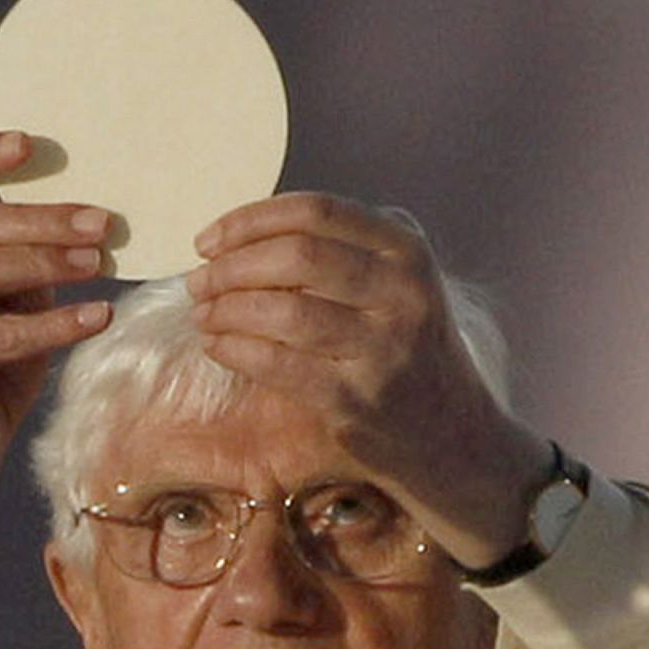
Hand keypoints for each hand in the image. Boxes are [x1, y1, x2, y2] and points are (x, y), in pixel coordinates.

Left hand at [185, 192, 548, 566]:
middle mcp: (402, 293)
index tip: (207, 240)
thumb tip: (237, 238)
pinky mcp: (354, 399)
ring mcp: (381, 348)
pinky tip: (215, 345)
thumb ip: (336, 253)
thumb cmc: (401, 349)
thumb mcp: (391, 285)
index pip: (315, 212)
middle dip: (230, 266)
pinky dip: (233, 350)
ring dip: (225, 309)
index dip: (249, 221)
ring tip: (201, 314)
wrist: (450, 436)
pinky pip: (276, 364)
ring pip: (283, 312)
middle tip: (198, 281)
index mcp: (406, 250)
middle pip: (295, 255)